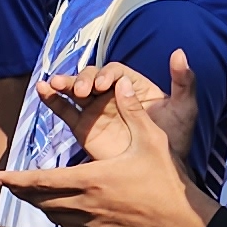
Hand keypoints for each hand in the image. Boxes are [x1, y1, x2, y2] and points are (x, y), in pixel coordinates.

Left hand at [0, 60, 214, 226]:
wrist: (180, 220)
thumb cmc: (166, 177)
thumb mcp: (150, 138)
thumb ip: (132, 110)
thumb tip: (121, 83)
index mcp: (91, 179)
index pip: (43, 180)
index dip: (17, 179)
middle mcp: (86, 204)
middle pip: (41, 200)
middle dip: (21, 191)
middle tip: (6, 184)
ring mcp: (92, 224)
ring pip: (53, 216)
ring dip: (39, 205)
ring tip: (30, 195)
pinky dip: (59, 221)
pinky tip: (59, 214)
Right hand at [36, 51, 197, 166]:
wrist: (162, 175)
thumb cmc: (176, 141)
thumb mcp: (184, 110)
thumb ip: (184, 82)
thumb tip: (179, 51)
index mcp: (133, 87)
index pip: (115, 72)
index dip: (107, 75)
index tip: (104, 85)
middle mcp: (112, 94)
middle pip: (92, 77)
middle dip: (83, 79)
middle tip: (81, 90)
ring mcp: (96, 110)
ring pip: (75, 91)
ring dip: (64, 84)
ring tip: (53, 84)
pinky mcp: (83, 127)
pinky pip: (65, 110)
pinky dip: (52, 99)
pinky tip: (42, 90)